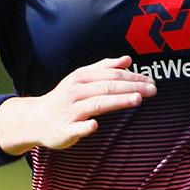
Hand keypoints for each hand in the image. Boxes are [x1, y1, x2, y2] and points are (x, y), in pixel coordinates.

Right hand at [0, 56, 155, 154]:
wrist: (37, 119)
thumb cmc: (65, 99)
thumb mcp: (81, 78)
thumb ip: (104, 68)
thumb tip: (127, 59)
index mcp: (81, 78)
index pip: (110, 75)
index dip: (132, 77)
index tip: (151, 81)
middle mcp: (75, 92)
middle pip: (106, 87)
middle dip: (131, 87)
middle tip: (153, 90)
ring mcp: (70, 111)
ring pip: (96, 104)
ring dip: (116, 101)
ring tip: (136, 100)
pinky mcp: (65, 130)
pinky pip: (76, 128)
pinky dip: (85, 127)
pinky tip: (94, 125)